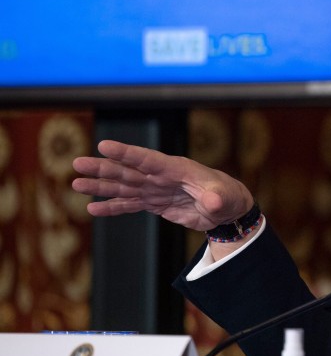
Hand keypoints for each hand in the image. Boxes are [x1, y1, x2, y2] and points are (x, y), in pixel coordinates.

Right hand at [71, 139, 253, 232]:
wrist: (227, 210)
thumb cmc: (228, 195)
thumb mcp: (225, 196)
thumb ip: (217, 197)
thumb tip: (213, 201)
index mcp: (176, 168)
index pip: (148, 159)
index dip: (126, 153)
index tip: (104, 145)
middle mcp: (161, 176)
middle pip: (128, 170)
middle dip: (103, 167)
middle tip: (77, 163)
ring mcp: (156, 189)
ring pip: (123, 186)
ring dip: (100, 186)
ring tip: (76, 183)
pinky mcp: (154, 203)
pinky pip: (129, 204)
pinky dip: (112, 207)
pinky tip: (93, 208)